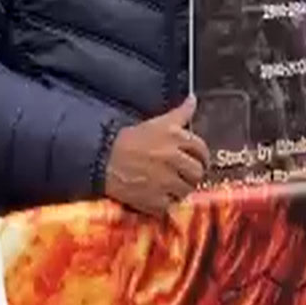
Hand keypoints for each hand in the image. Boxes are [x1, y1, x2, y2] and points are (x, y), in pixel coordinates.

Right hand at [104, 97, 209, 215]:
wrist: (103, 159)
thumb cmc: (129, 140)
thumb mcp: (157, 122)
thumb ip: (180, 113)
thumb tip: (193, 100)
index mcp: (175, 137)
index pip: (201, 149)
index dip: (201, 156)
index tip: (197, 160)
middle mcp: (173, 158)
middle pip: (197, 172)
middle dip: (192, 174)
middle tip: (184, 174)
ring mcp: (165, 181)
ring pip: (186, 190)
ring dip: (180, 189)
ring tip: (170, 185)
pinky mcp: (155, 200)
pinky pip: (171, 204)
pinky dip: (166, 202)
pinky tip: (158, 194)